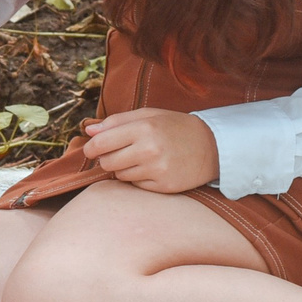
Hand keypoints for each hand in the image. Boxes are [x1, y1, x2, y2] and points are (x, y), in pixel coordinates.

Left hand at [82, 108, 219, 194]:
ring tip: (140, 159)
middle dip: (107, 158)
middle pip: (107, 162)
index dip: (91, 148)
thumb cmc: (175, 127)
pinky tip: (152, 169)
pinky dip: (138, 179)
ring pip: (120, 175)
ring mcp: (157, 170)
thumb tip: (89, 130)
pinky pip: (136, 186)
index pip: (101, 143)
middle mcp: (150, 149)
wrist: (212, 146)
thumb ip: (116, 121)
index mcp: (144, 127)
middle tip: (119, 153)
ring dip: (123, 168)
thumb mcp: (149, 115)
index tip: (91, 149)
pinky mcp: (164, 187)